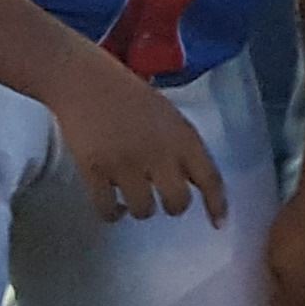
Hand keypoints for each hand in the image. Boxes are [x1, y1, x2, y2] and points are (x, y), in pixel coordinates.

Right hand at [54, 63, 227, 225]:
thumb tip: (193, 183)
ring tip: (133, 197)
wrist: (85, 81)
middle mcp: (159, 153)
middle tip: (162, 199)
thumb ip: (183, 147)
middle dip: (173, 207)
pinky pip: (108, 210)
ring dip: (141, 209)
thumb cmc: (130, 96)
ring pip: (144, 211)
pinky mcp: (95, 171)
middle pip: (178, 202)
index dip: (217, 204)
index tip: (218, 224)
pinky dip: (113, 213)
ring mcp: (126, 163)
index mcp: (182, 137)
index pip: (210, 178)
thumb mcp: (170, 117)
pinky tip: (114, 205)